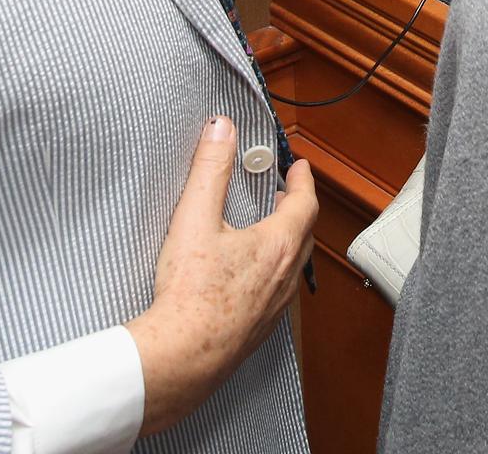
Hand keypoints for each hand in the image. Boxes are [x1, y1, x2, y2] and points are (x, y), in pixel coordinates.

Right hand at [127, 117, 317, 435]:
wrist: (182, 357)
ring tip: (268, 232)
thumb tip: (221, 129)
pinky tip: (249, 276)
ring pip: (293, 266)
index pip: (305, 203)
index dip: (302, 181)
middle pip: (303, 235)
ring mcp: (275, 307)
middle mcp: (285, 277)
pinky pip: (278, 292)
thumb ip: (210, 168)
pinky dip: (273, 271)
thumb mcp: (195, 218)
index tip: (299, 168)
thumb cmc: (190, 294)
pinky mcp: (259, 329)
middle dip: (297, 209)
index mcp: (278, 246)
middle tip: (285, 195)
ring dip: (286, 242)